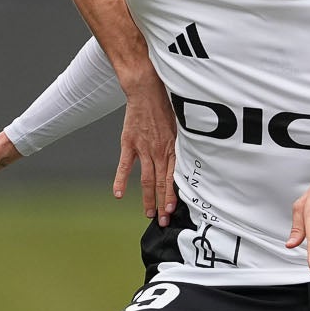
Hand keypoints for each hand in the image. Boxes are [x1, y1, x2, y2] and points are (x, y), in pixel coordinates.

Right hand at [114, 76, 177, 224]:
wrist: (147, 89)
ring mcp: (143, 148)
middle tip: (162, 221)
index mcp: (172, 148)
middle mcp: (159, 151)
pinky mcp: (129, 143)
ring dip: (147, 198)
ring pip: (146, 179)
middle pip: (161, 184)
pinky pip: (125, 165)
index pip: (173, 178)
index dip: (173, 196)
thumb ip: (183, 144)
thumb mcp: (181, 125)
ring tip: (148, 213)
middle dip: (162, 205)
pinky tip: (119, 194)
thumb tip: (191, 159)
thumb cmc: (165, 105)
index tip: (173, 211)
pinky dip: (121, 180)